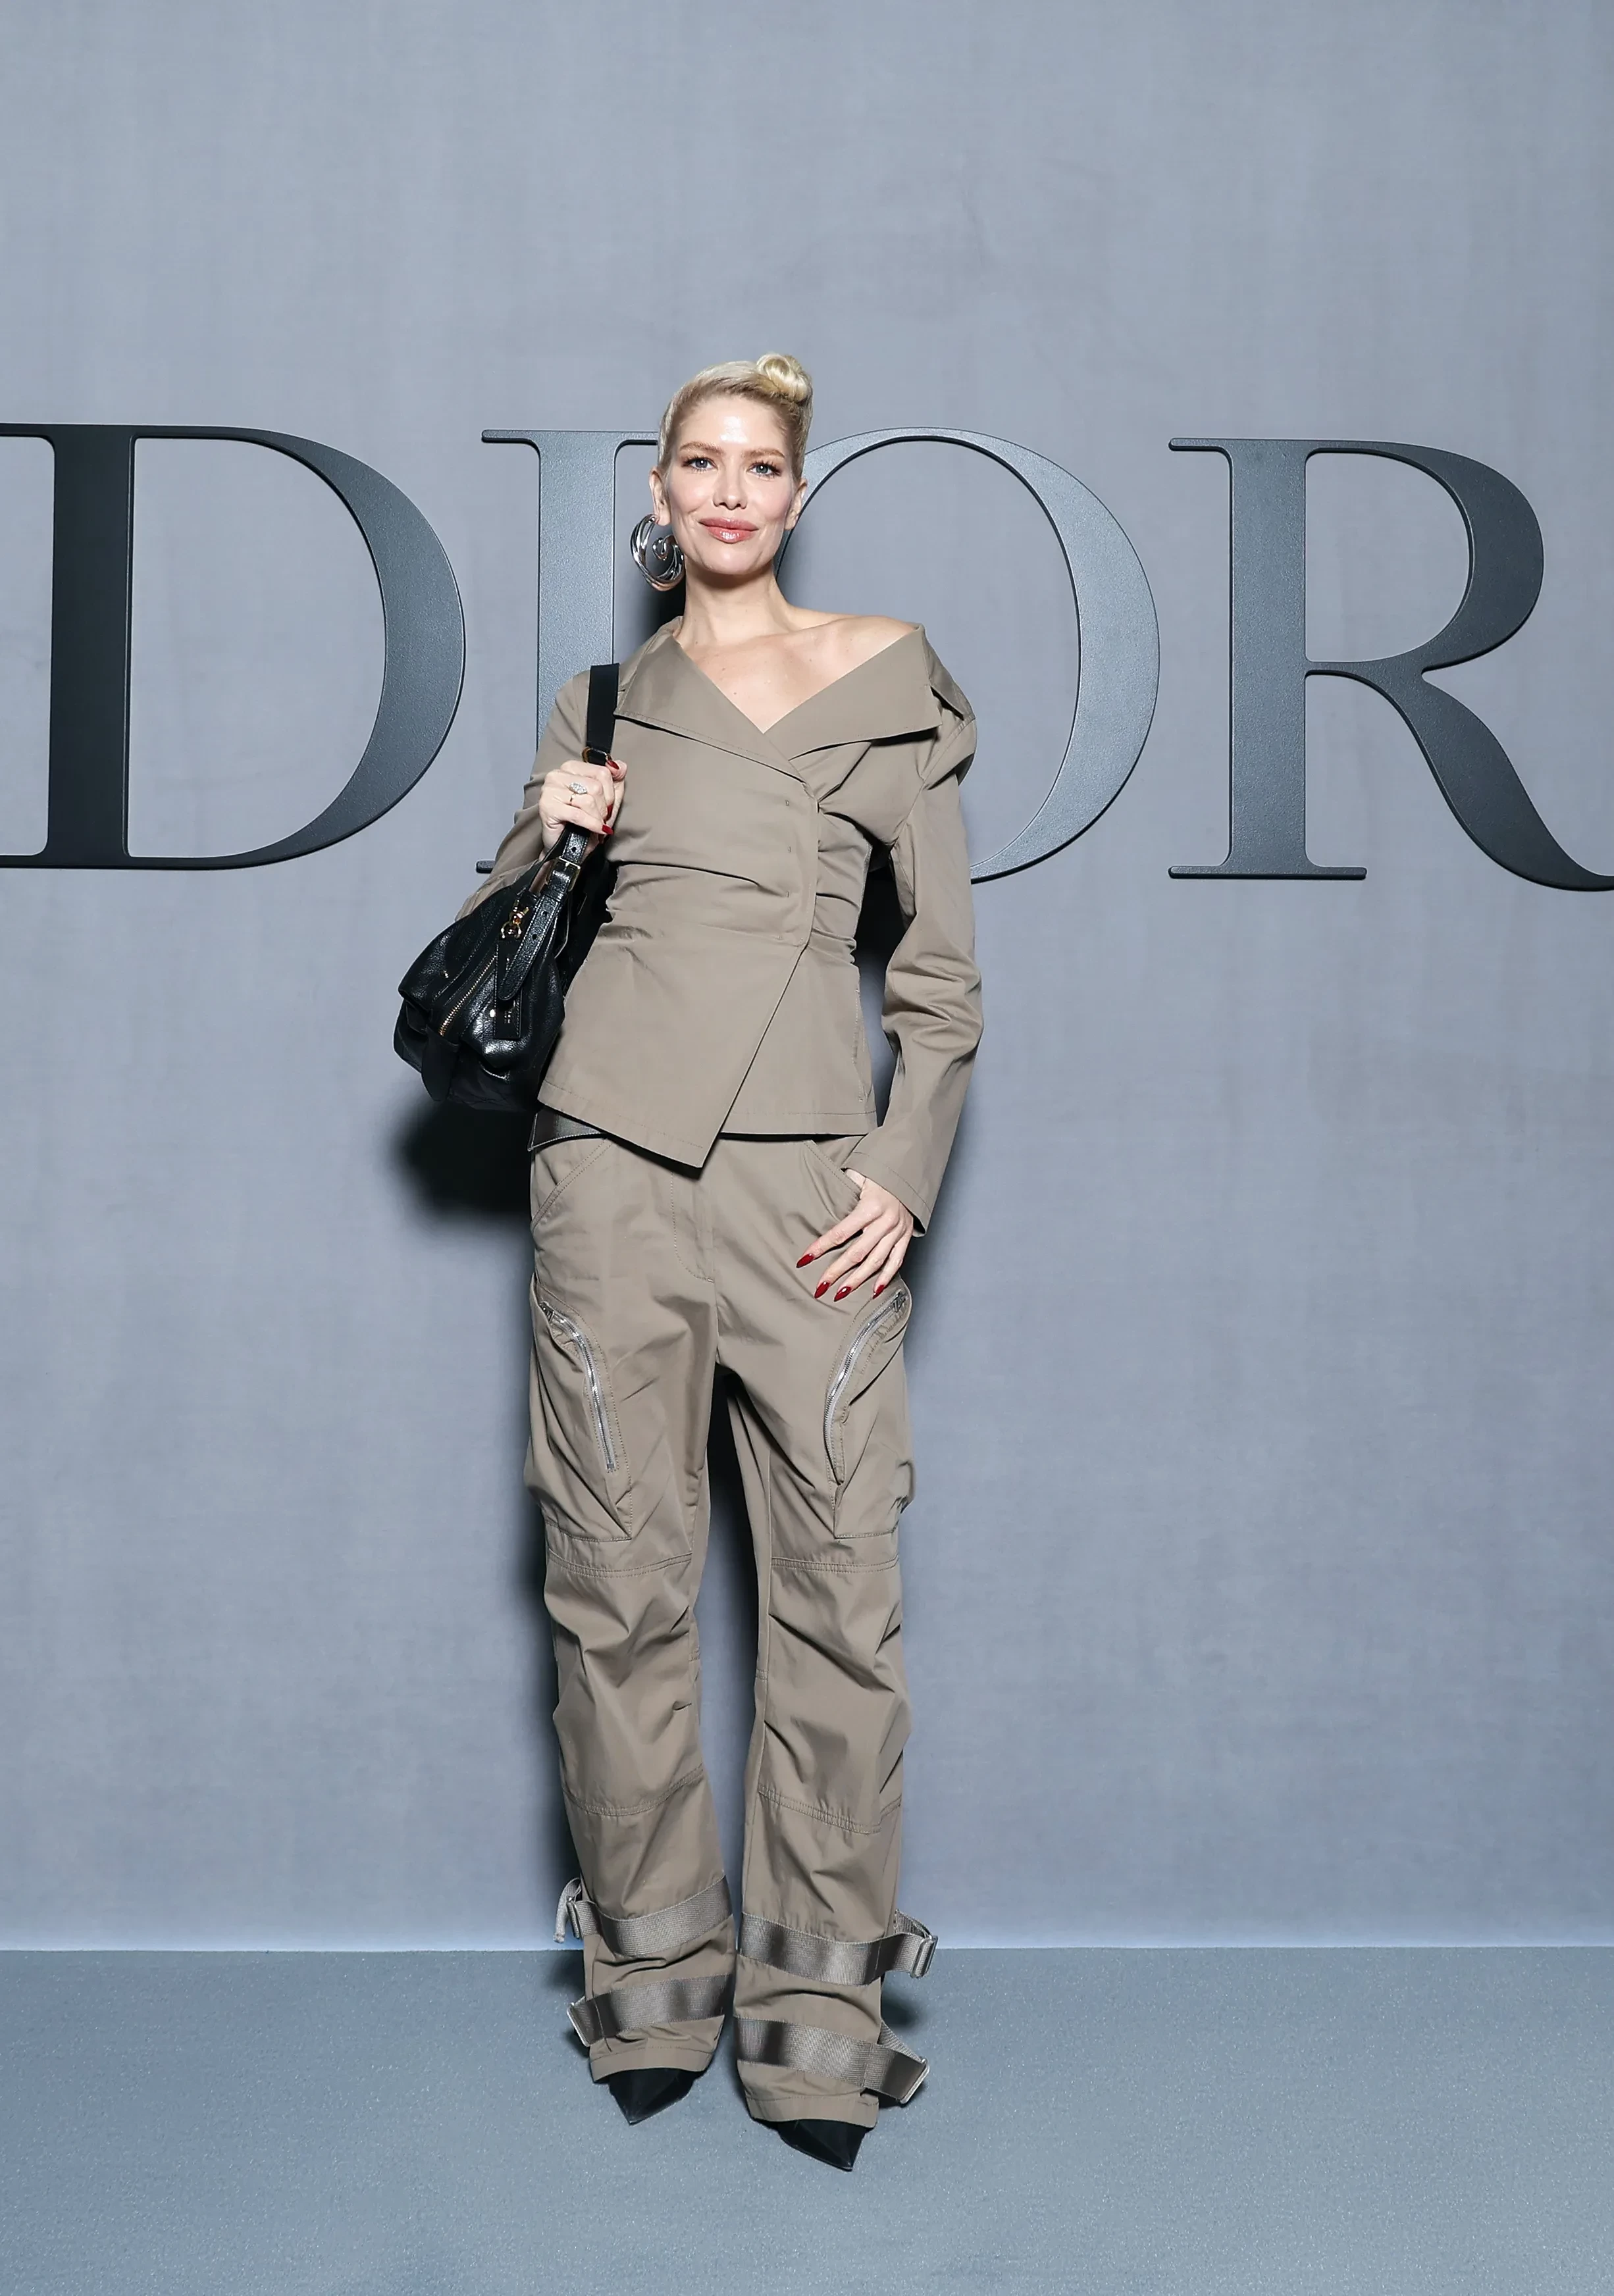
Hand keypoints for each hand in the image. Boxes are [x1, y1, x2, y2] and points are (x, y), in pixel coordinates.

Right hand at [538, 755, 624, 855]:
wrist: (567, 848)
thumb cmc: (584, 822)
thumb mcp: (607, 797)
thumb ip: (615, 779)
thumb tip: (619, 766)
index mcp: (570, 767)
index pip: (602, 772)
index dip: (611, 794)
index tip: (608, 806)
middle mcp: (557, 775)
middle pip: (595, 787)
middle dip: (604, 808)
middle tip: (601, 818)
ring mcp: (550, 790)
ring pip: (588, 800)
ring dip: (597, 818)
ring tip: (596, 825)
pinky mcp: (547, 807)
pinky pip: (578, 815)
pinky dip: (592, 825)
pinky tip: (596, 830)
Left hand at [798, 1171, 913, 1301]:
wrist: (907, 1173)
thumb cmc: (878, 1175)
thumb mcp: (857, 1175)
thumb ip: (840, 1190)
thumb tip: (817, 1203)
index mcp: (871, 1207)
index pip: (841, 1232)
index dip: (821, 1247)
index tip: (805, 1259)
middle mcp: (885, 1222)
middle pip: (857, 1253)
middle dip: (836, 1271)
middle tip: (820, 1286)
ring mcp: (897, 1231)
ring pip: (876, 1262)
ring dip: (857, 1280)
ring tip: (841, 1294)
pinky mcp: (905, 1237)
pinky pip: (896, 1261)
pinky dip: (886, 1278)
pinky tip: (873, 1291)